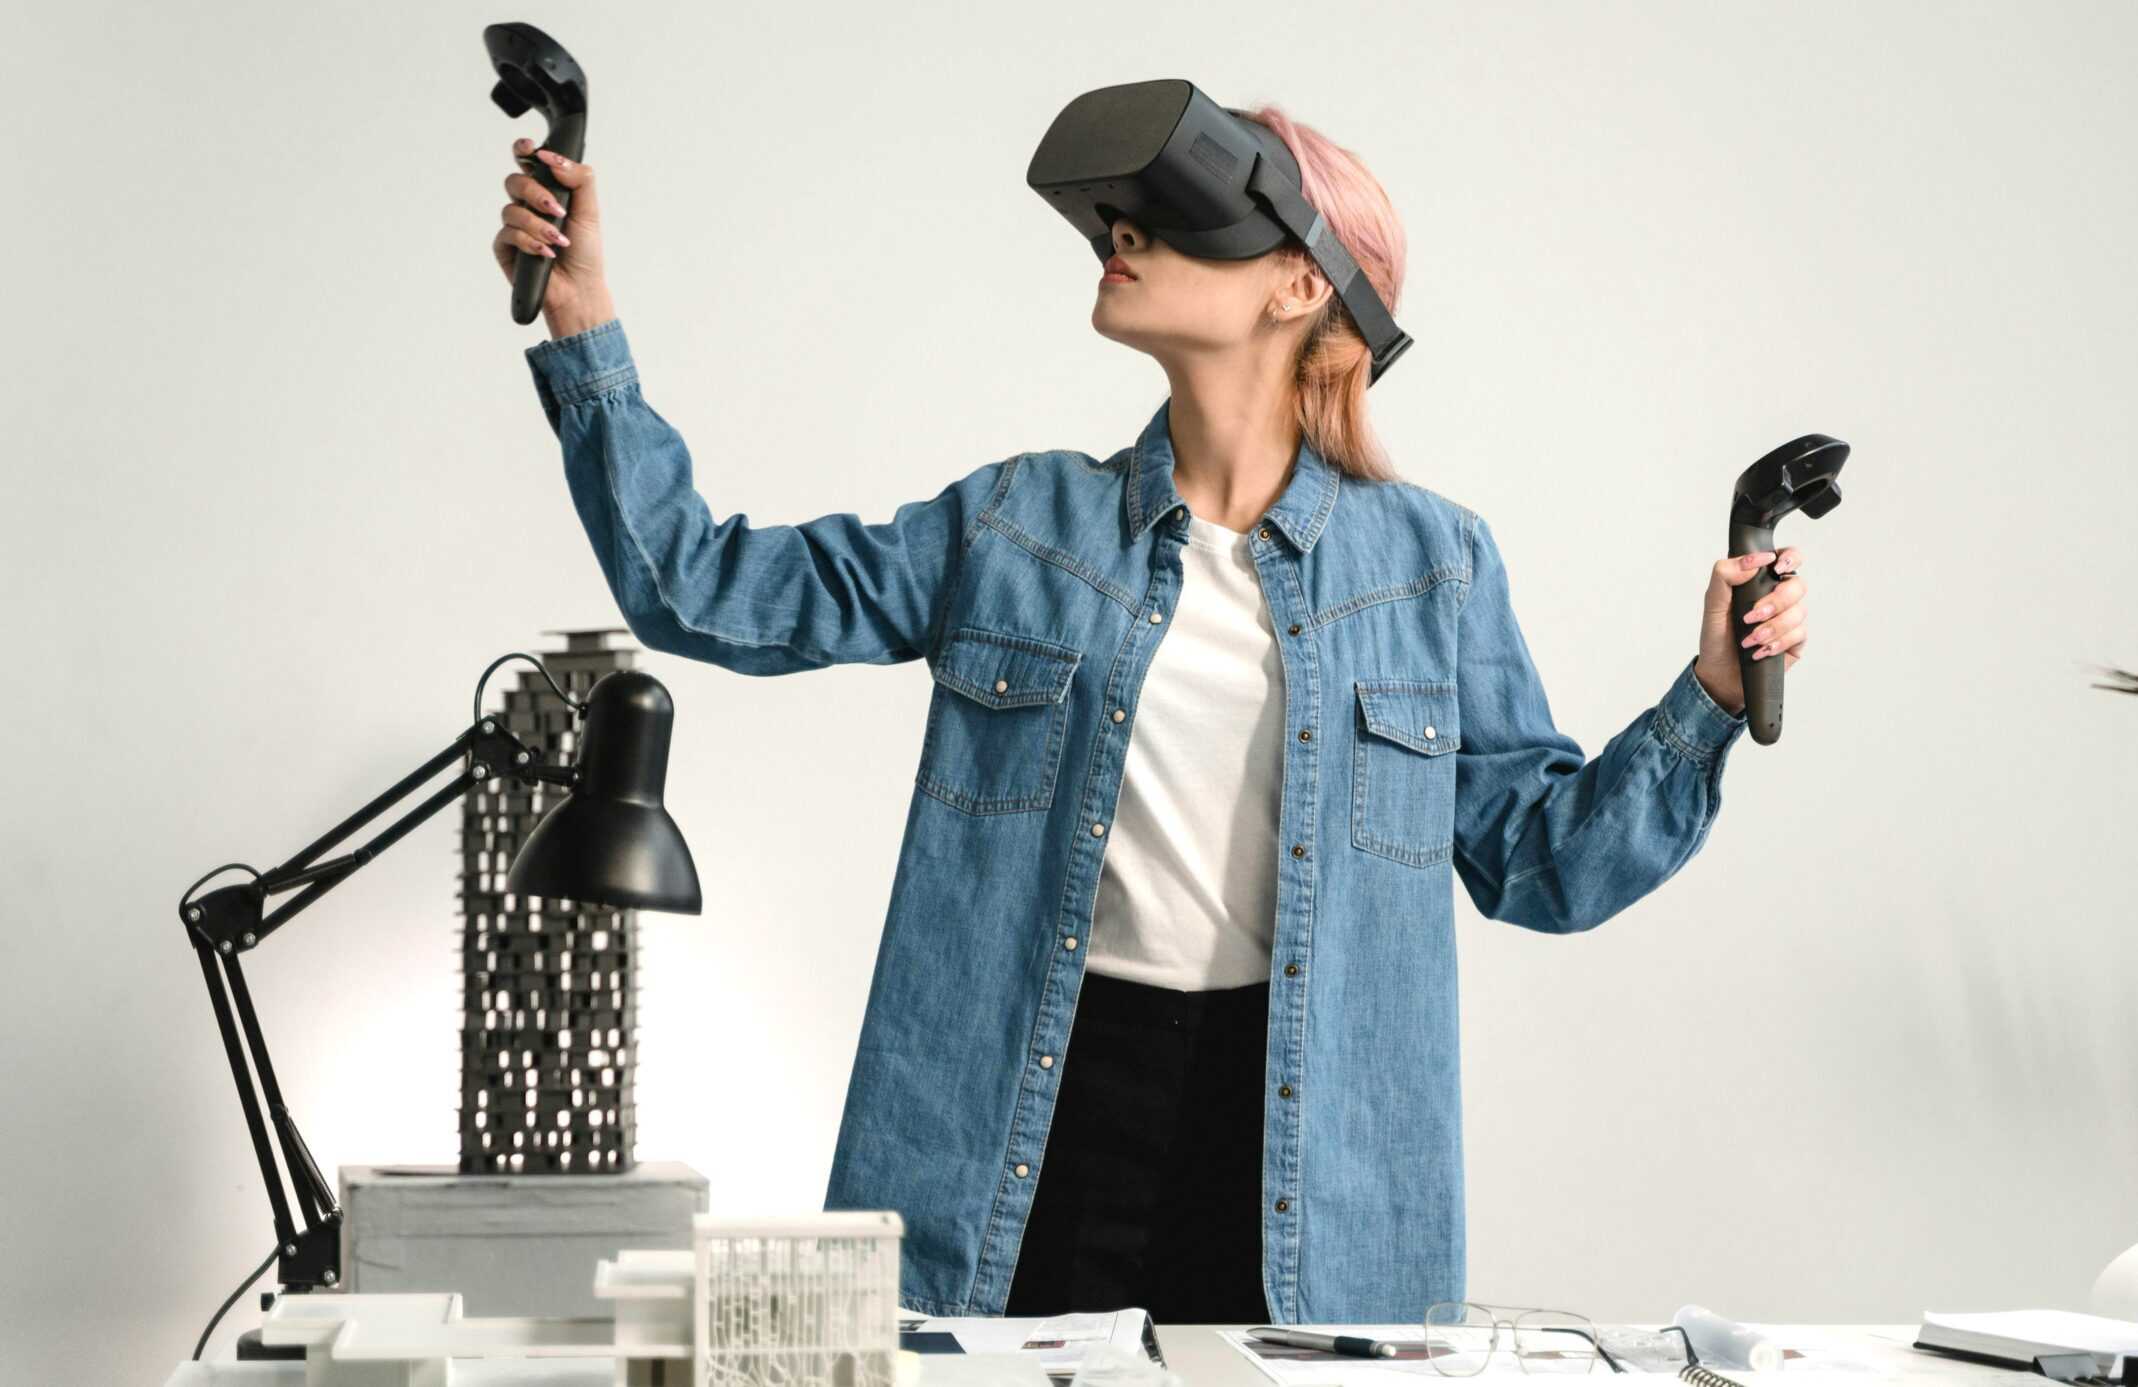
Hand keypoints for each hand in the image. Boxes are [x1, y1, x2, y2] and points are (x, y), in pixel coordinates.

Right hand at [492, 139, 612, 333]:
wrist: (579, 289)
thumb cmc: (585, 252)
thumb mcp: (590, 211)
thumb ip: (579, 178)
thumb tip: (553, 159)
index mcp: (546, 191)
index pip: (528, 162)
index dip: (524, 150)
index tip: (531, 149)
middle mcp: (527, 205)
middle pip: (515, 181)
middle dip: (534, 192)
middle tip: (556, 209)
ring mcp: (514, 225)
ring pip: (510, 209)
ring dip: (537, 224)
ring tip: (557, 240)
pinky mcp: (505, 247)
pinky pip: (507, 234)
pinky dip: (529, 242)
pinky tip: (545, 254)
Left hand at [1692, 547, 1808, 716]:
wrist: (1719, 673)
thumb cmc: (1717, 636)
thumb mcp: (1712, 604)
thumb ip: (1724, 576)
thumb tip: (1751, 561)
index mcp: (1761, 581)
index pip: (1788, 557)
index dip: (1790, 558)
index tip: (1775, 567)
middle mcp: (1780, 596)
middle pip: (1797, 585)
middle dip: (1776, 601)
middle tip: (1751, 616)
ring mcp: (1790, 618)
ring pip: (1799, 611)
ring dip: (1772, 627)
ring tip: (1750, 639)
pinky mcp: (1796, 640)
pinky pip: (1799, 634)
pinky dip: (1777, 642)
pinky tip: (1761, 651)